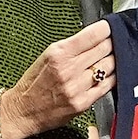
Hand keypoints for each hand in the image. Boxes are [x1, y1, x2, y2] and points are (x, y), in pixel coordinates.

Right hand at [0, 19, 114, 138]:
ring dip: (114, 60)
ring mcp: (77, 87)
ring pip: (110, 66)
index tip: (111, 27)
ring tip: (112, 58)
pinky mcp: (83, 103)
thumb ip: (71, 46)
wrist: (22, 111)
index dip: (107, 29)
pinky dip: (112, 78)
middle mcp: (69, 69)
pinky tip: (110, 75)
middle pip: (105, 49)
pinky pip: (107, 85)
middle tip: (114, 41)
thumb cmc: (33, 83)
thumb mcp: (47, 56)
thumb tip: (95, 37)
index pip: (93, 35)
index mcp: (59, 53)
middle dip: (112, 43)